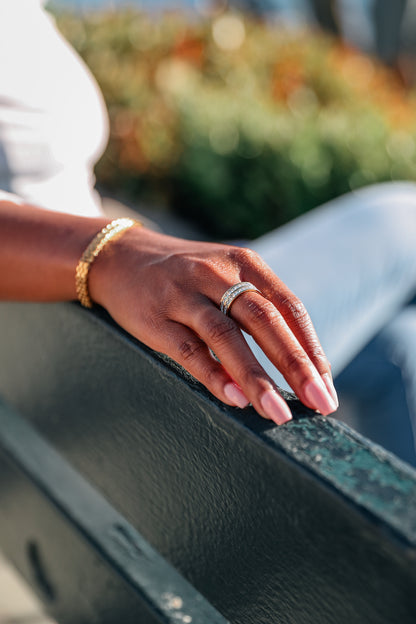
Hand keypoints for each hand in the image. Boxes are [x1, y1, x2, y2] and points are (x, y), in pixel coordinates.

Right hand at [89, 227, 337, 424]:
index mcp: (244, 263)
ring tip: (278, 413)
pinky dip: (213, 374)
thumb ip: (260, 308)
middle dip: (295, 364)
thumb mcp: (227, 276)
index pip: (289, 307)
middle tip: (320, 403)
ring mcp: (183, 294)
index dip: (311, 348)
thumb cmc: (187, 276)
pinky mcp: (155, 317)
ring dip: (256, 377)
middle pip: (265, 320)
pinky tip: (234, 398)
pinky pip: (188, 349)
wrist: (121, 257)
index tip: (326, 387)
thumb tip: (302, 361)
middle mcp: (217, 274)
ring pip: (226, 337)